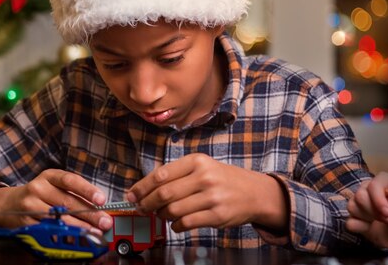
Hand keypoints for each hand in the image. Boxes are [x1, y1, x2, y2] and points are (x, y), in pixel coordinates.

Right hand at [0, 169, 111, 231]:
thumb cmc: (38, 194)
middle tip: (104, 222)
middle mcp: (38, 188)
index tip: (101, 200)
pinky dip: (63, 236)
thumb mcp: (53, 185)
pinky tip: (74, 240)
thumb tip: (98, 207)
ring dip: (79, 228)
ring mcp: (30, 206)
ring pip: (58, 218)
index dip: (87, 190)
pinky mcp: (25, 223)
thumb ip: (73, 193)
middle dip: (90, 214)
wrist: (6, 204)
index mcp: (49, 176)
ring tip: (94, 233)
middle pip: (68, 202)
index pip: (70, 180)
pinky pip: (47, 231)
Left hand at [126, 153, 286, 232]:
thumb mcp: (202, 167)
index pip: (161, 174)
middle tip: (141, 208)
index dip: (142, 186)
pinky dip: (175, 226)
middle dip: (147, 203)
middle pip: (164, 193)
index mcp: (197, 161)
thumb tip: (145, 189)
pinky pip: (186, 223)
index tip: (132, 194)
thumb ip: (176, 174)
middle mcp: (204, 176)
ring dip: (162, 215)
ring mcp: (211, 197)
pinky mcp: (217, 215)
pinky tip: (175, 223)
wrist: (254, 192)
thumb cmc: (222, 179)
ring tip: (162, 214)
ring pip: (173, 210)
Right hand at [346, 171, 387, 247]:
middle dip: (374, 211)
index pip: (373, 185)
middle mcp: (368, 188)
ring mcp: (358, 201)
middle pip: (360, 196)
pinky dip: (360, 227)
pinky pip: (349, 221)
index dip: (379, 200)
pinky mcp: (352, 215)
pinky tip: (369, 228)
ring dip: (367, 218)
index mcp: (383, 181)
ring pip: (352, 206)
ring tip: (380, 222)